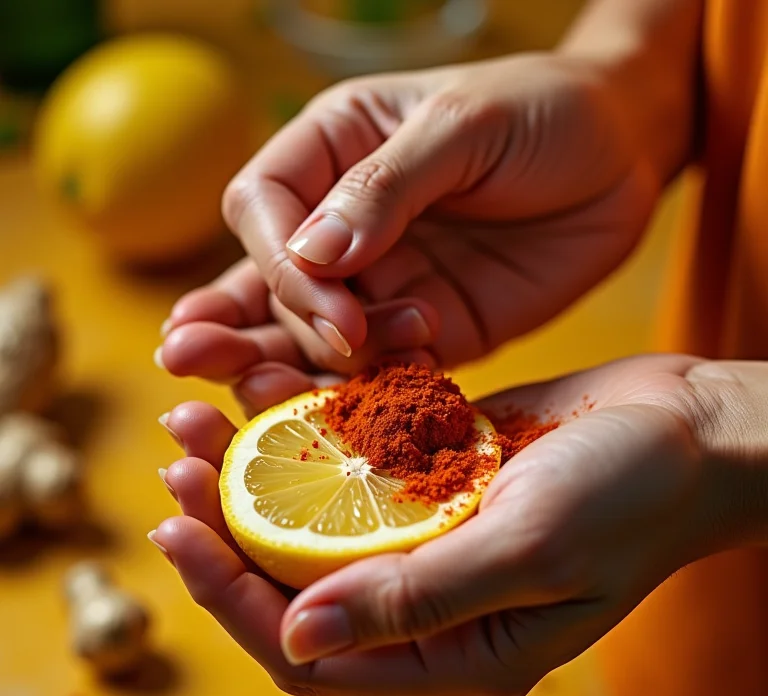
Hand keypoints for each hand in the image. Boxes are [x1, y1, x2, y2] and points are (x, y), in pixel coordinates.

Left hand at [151, 355, 762, 695]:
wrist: (686, 430)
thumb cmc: (631, 497)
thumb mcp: (530, 552)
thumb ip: (416, 600)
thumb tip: (295, 638)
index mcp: (450, 649)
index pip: (309, 649)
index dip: (233, 596)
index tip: (176, 531)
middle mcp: (428, 597)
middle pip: (298, 576)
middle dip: (225, 525)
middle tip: (173, 463)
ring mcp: (429, 531)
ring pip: (314, 513)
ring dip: (253, 467)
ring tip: (198, 414)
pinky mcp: (436, 475)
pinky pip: (355, 462)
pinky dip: (308, 431)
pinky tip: (267, 390)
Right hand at [157, 53, 659, 392]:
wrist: (622, 155)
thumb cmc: (543, 110)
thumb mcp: (463, 126)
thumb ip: (384, 187)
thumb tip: (311, 256)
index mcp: (332, 151)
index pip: (263, 208)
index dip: (279, 264)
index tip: (331, 306)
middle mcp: (346, 224)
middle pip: (272, 283)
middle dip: (242, 328)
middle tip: (189, 364)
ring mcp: (384, 282)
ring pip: (318, 337)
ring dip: (301, 371)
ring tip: (287, 404)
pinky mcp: (429, 328)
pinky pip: (386, 367)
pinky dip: (374, 389)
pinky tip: (378, 399)